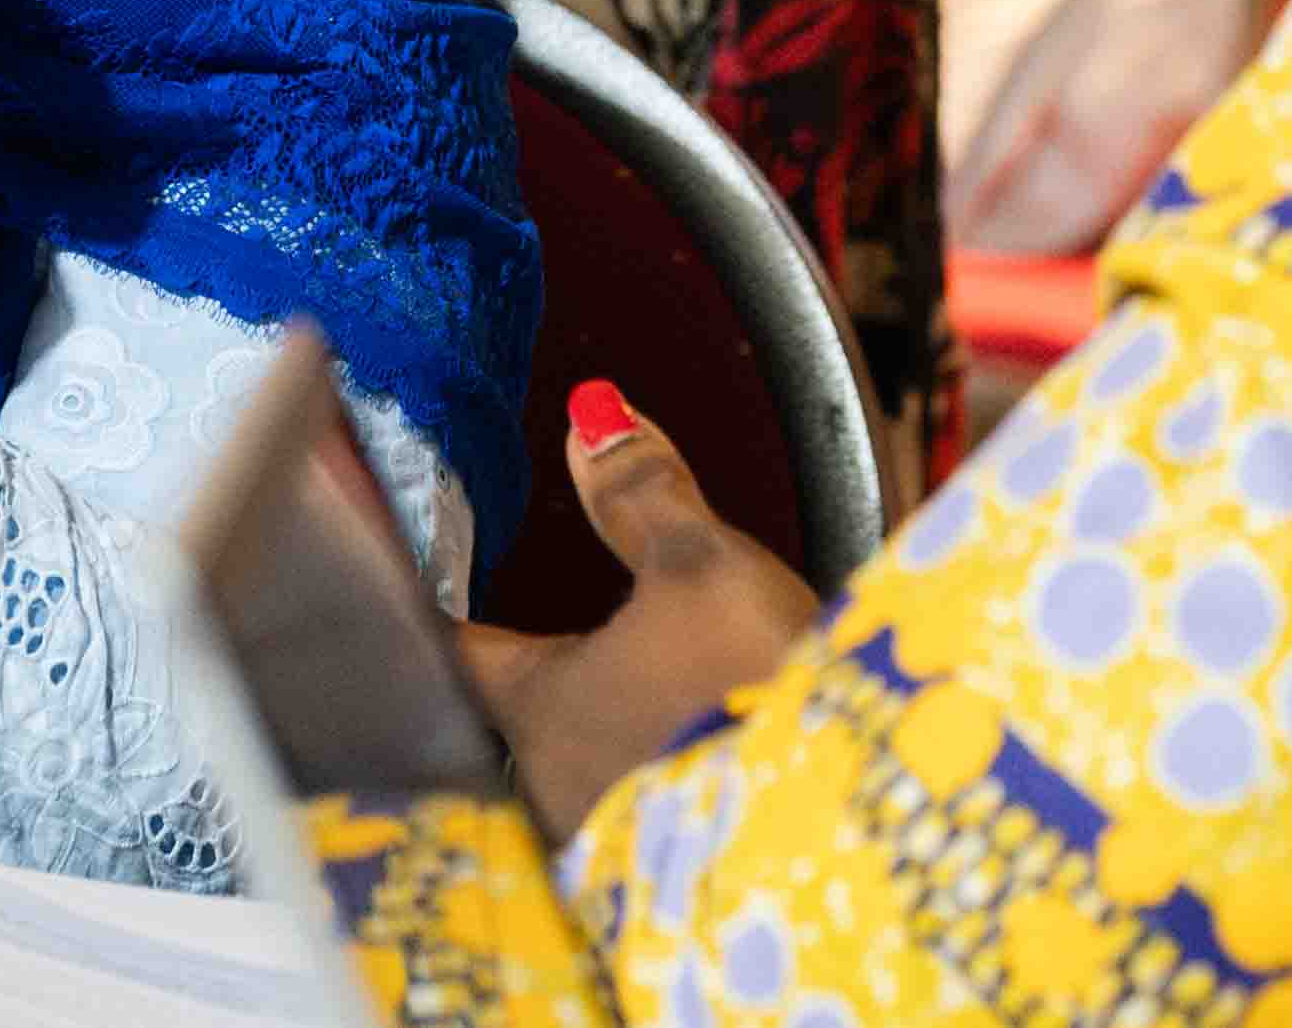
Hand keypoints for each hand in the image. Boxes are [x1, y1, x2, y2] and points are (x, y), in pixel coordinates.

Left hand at [458, 389, 827, 841]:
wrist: (835, 835)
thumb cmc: (746, 696)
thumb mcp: (702, 567)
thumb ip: (641, 493)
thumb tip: (594, 420)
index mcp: (536, 707)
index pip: (465, 641)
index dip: (462, 599)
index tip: (457, 569)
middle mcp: (555, 784)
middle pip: (530, 703)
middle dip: (557, 657)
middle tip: (576, 611)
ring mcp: (611, 839)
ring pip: (590, 755)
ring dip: (616, 714)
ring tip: (657, 676)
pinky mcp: (673, 871)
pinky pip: (645, 801)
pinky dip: (661, 762)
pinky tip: (706, 742)